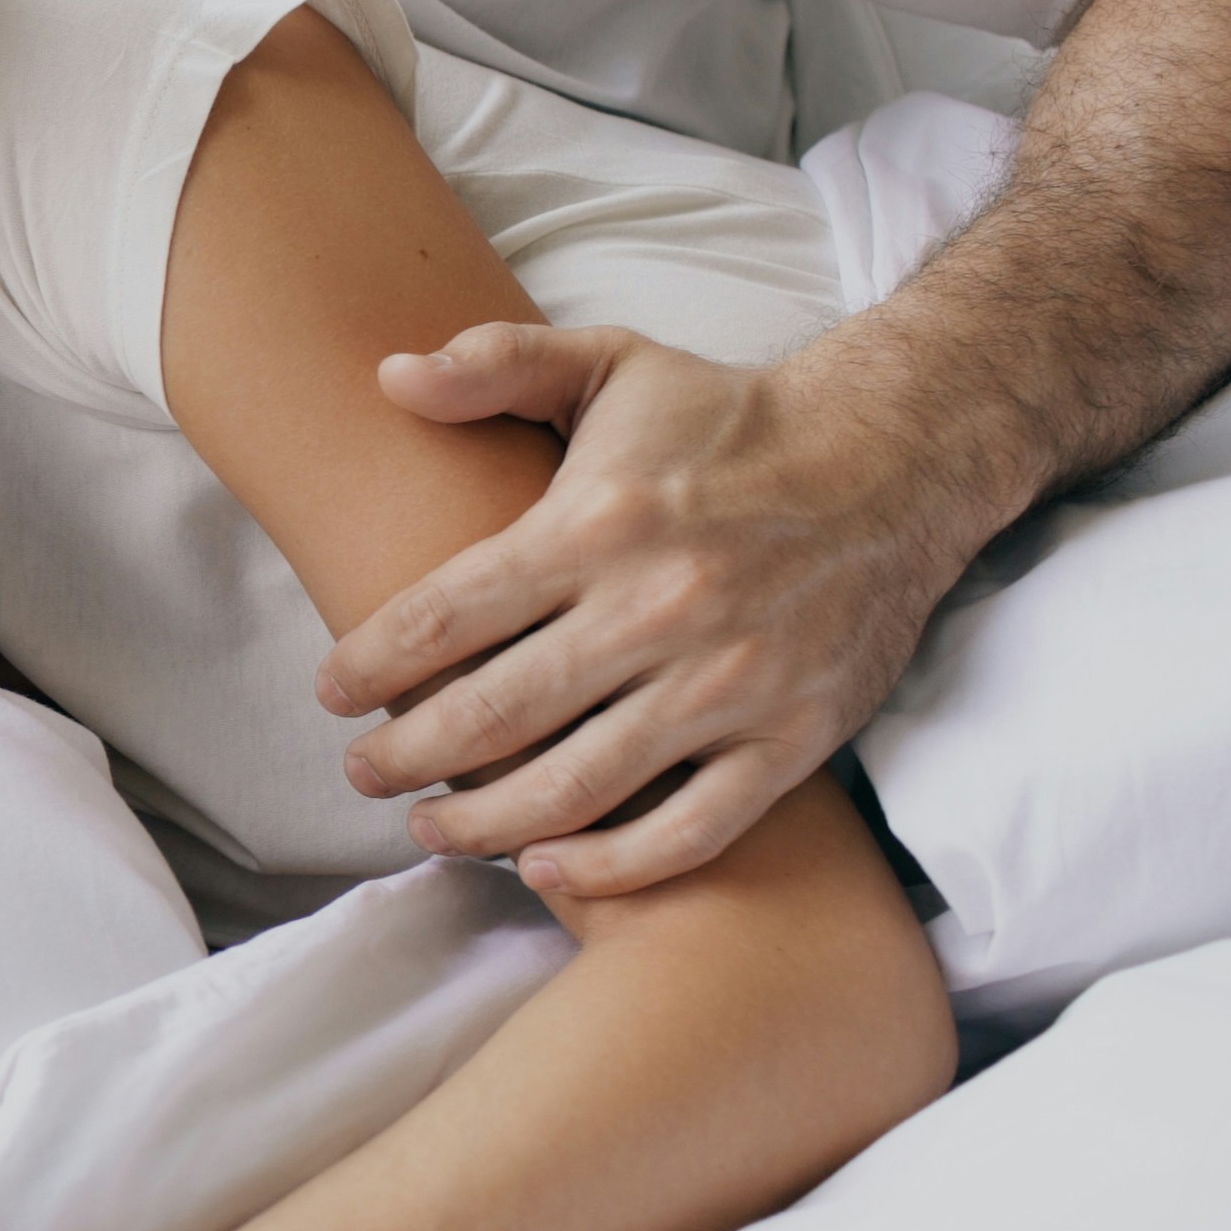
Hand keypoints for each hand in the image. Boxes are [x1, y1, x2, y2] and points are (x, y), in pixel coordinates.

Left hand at [319, 324, 979, 895]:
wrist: (900, 458)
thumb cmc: (733, 421)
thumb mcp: (615, 363)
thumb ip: (497, 362)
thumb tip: (388, 374)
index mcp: (597, 525)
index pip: (445, 615)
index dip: (370, 665)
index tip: (330, 694)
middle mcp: (657, 609)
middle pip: (492, 715)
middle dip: (405, 757)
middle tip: (361, 774)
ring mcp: (728, 684)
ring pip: (575, 788)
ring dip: (483, 824)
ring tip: (431, 829)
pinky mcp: (793, 739)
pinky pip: (689, 832)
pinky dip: (610, 866)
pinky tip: (545, 868)